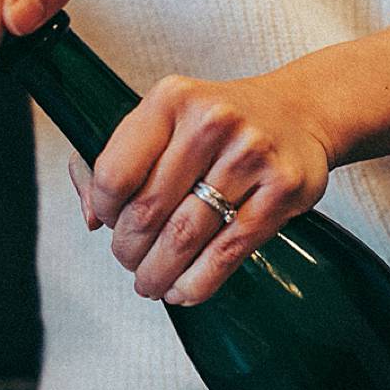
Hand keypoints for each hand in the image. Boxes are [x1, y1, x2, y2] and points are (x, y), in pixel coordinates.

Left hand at [69, 72, 334, 305]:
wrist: (298, 112)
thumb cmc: (215, 126)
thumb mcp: (162, 121)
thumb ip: (112, 160)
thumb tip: (91, 218)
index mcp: (170, 99)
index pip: (115, 173)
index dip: (103, 210)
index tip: (108, 223)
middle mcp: (211, 121)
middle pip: (148, 210)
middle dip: (129, 250)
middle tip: (129, 262)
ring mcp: (251, 154)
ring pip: (184, 236)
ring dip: (159, 272)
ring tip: (150, 284)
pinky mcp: (282, 189)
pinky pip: (227, 251)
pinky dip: (199, 281)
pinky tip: (184, 290)